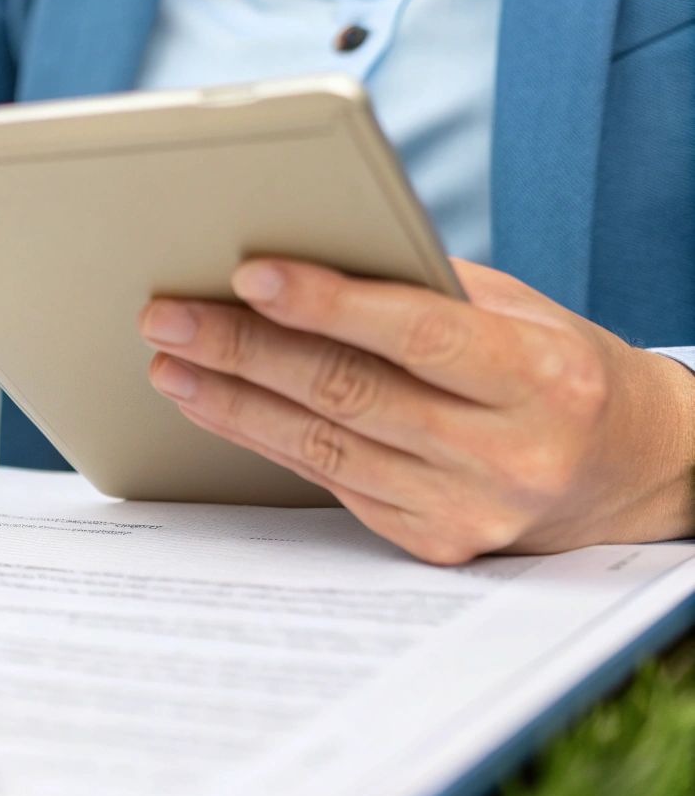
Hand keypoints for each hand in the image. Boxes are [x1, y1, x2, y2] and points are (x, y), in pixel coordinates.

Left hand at [138, 258, 694, 563]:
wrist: (630, 472)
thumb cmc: (554, 367)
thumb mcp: (518, 314)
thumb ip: (422, 288)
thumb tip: (301, 254)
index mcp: (541, 380)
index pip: (418, 335)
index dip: (328, 304)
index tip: (249, 273)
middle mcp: (507, 454)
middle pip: (348, 393)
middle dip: (243, 350)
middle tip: (166, 315)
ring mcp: (467, 509)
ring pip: (322, 444)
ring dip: (231, 400)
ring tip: (168, 359)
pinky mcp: (431, 542)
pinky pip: (327, 480)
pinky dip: (263, 438)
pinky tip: (215, 406)